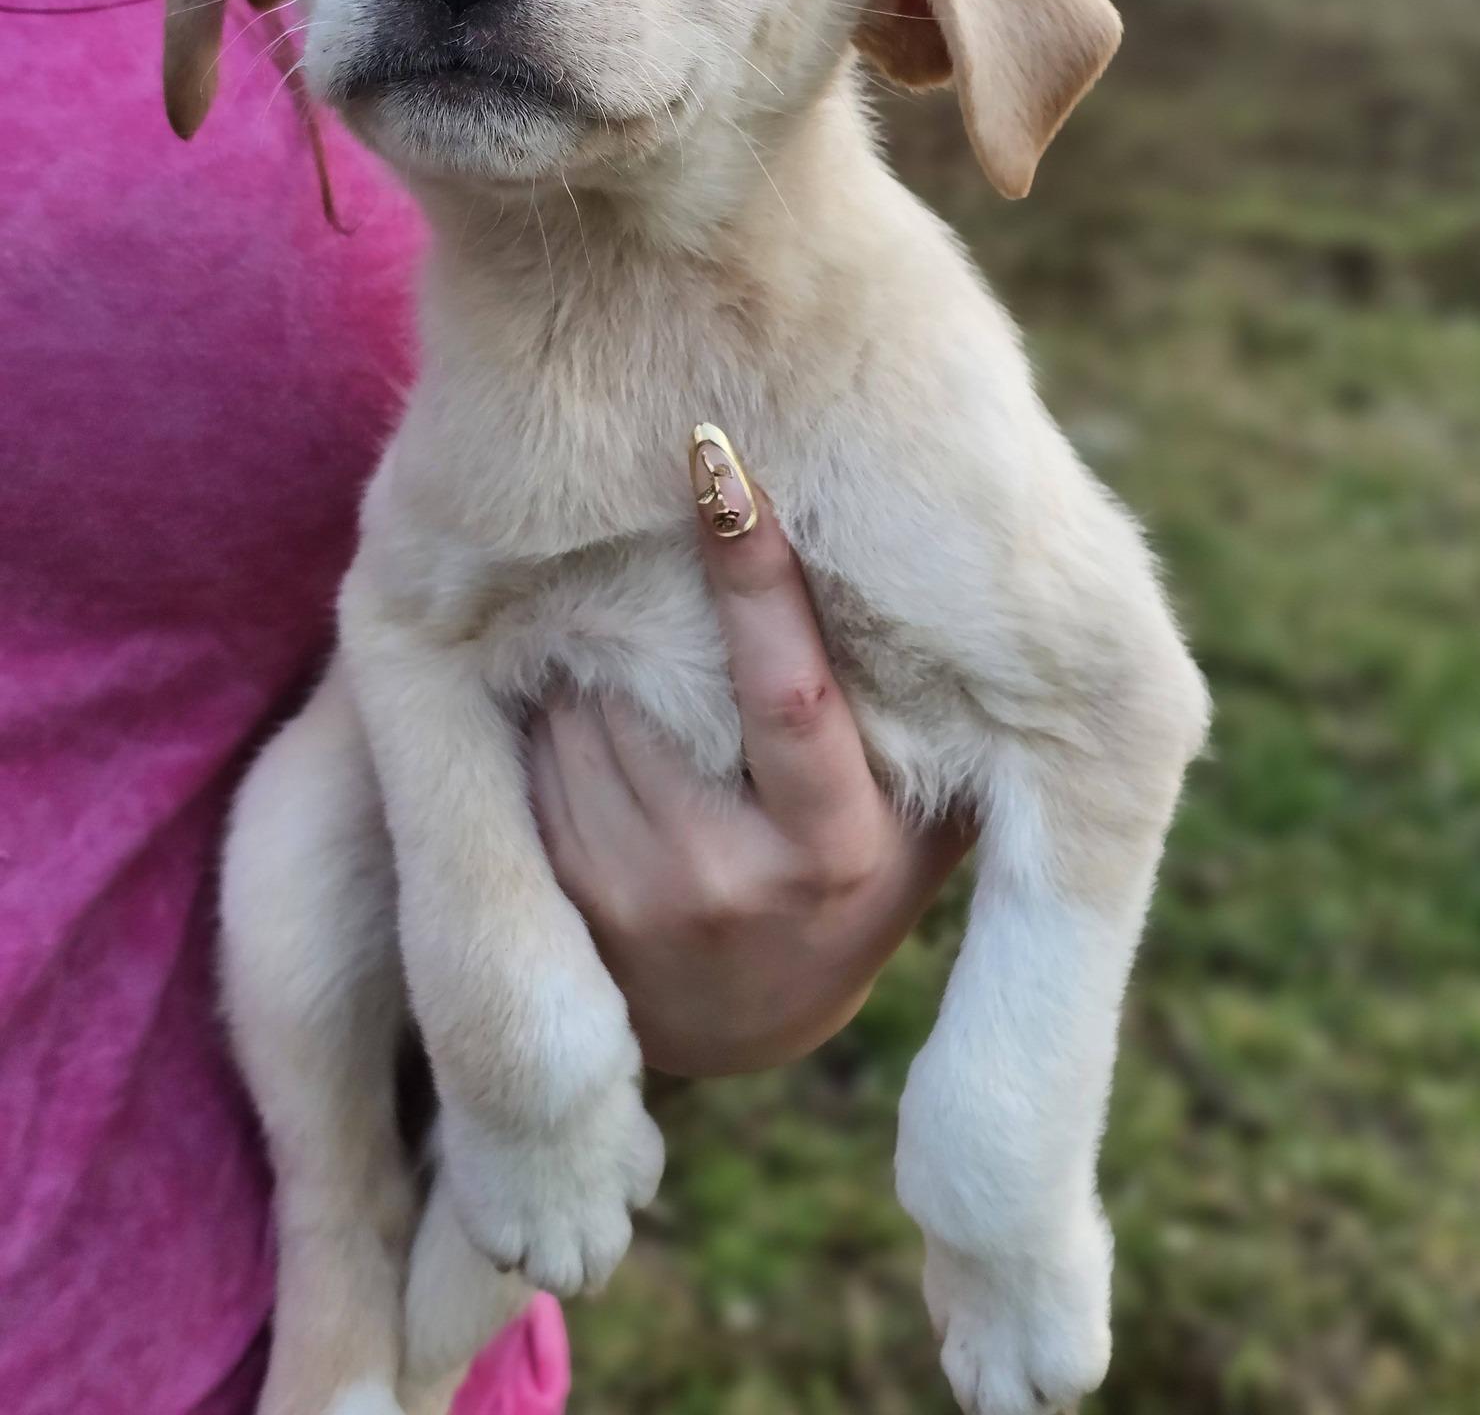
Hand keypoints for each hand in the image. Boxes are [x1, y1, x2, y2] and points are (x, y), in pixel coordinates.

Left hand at [528, 451, 970, 1076]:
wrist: (747, 1020)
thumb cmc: (858, 878)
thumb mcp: (921, 818)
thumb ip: (927, 721)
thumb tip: (950, 566)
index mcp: (836, 851)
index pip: (790, 690)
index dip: (755, 574)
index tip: (723, 459)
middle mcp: (725, 880)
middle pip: (660, 683)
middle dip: (649, 590)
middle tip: (640, 502)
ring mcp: (628, 897)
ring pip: (582, 709)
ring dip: (591, 643)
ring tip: (618, 610)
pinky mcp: (558, 901)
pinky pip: (529, 756)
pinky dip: (548, 699)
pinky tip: (577, 680)